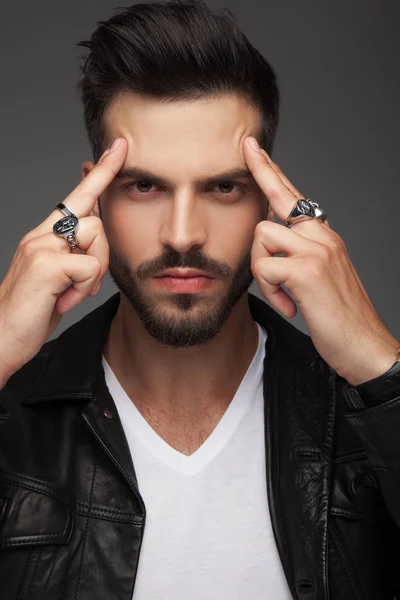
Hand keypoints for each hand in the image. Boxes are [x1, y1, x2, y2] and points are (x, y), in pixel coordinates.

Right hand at [0, 137, 127, 385]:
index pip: (79, 196)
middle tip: (78, 286)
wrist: (2, 338)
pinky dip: (82, 289)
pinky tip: (61, 299)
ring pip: (96, 240)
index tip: (120, 147)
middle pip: (98, 222)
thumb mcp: (60, 278)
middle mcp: (41, 233)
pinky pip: (90, 267)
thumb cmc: (33, 310)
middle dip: (100, 257)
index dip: (101, 172)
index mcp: (45, 235)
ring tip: (66, 293)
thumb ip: (76, 254)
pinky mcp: (46, 263)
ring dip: (91, 275)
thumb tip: (97, 239)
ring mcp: (41, 246)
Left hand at [243, 136, 398, 385]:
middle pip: (278, 198)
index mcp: (325, 237)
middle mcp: (323, 236)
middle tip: (247, 146)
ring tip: (284, 296)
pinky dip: (270, 292)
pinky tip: (291, 307)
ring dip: (262, 271)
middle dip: (261, 173)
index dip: (273, 172)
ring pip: (262, 236)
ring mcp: (317, 250)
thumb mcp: (321, 278)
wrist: (364, 345)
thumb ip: (299, 255)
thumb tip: (270, 244)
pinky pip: (265, 267)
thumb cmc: (340, 316)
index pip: (294, 196)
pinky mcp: (307, 270)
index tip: (255, 149)